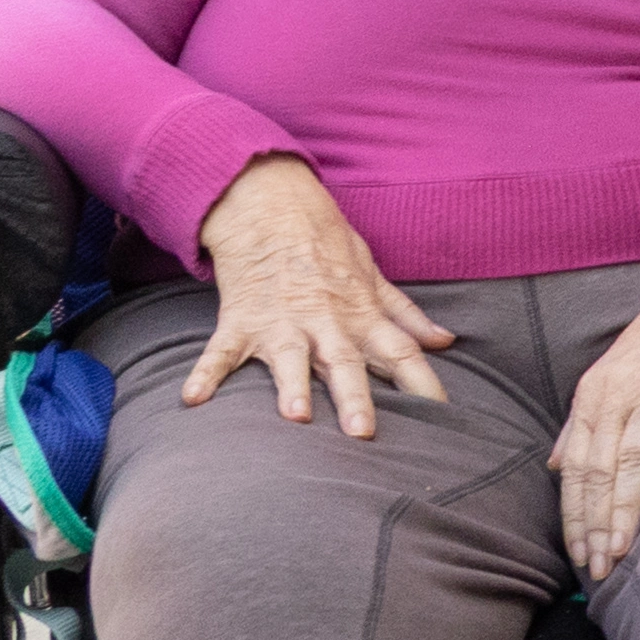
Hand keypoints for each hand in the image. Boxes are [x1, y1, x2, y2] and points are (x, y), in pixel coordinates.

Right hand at [187, 157, 443, 436]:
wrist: (272, 205)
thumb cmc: (327, 245)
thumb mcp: (372, 275)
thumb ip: (404, 314)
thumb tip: (445, 341)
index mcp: (360, 314)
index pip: (400, 352)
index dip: (423, 383)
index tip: (443, 417)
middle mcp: (324, 322)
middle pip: (345, 362)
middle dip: (355, 398)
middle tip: (364, 434)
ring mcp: (281, 321)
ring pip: (290, 359)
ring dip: (292, 386)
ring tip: (296, 416)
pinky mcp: (241, 320)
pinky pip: (222, 351)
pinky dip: (206, 373)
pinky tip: (194, 399)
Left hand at [554, 291, 639, 576]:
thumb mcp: (607, 379)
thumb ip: (581, 425)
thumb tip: (557, 468)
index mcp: (592, 398)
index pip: (577, 470)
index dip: (575, 515)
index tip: (577, 554)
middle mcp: (616, 397)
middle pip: (600, 470)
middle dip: (595, 523)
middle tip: (598, 566)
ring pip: (632, 458)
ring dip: (624, 507)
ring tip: (622, 548)